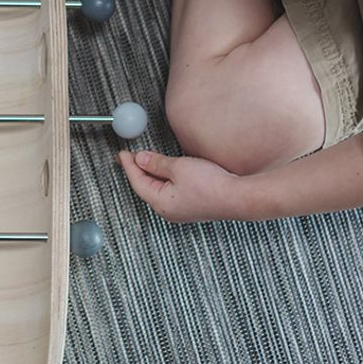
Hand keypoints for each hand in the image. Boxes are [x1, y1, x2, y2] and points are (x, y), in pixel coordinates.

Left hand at [118, 149, 248, 221]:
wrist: (239, 197)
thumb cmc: (212, 187)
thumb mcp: (179, 167)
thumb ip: (156, 163)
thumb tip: (141, 159)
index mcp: (161, 202)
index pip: (138, 182)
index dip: (129, 166)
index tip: (123, 154)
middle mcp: (169, 210)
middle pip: (146, 186)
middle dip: (138, 169)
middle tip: (130, 155)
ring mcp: (181, 209)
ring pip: (159, 188)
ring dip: (152, 173)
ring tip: (146, 159)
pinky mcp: (192, 205)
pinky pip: (171, 190)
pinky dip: (165, 178)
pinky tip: (167, 169)